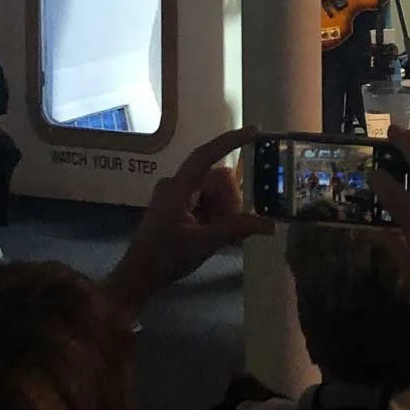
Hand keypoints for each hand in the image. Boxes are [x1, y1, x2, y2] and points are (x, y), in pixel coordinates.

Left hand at [105, 127, 271, 317]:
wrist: (138, 278)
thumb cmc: (165, 258)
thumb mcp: (204, 244)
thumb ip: (237, 230)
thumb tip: (271, 225)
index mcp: (178, 188)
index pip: (206, 154)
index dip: (230, 140)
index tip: (255, 131)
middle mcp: (176, 185)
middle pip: (216, 180)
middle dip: (228, 202)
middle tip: (229, 228)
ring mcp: (175, 196)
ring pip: (214, 192)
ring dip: (222, 212)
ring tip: (218, 236)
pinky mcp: (177, 207)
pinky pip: (206, 201)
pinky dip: (215, 216)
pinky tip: (213, 235)